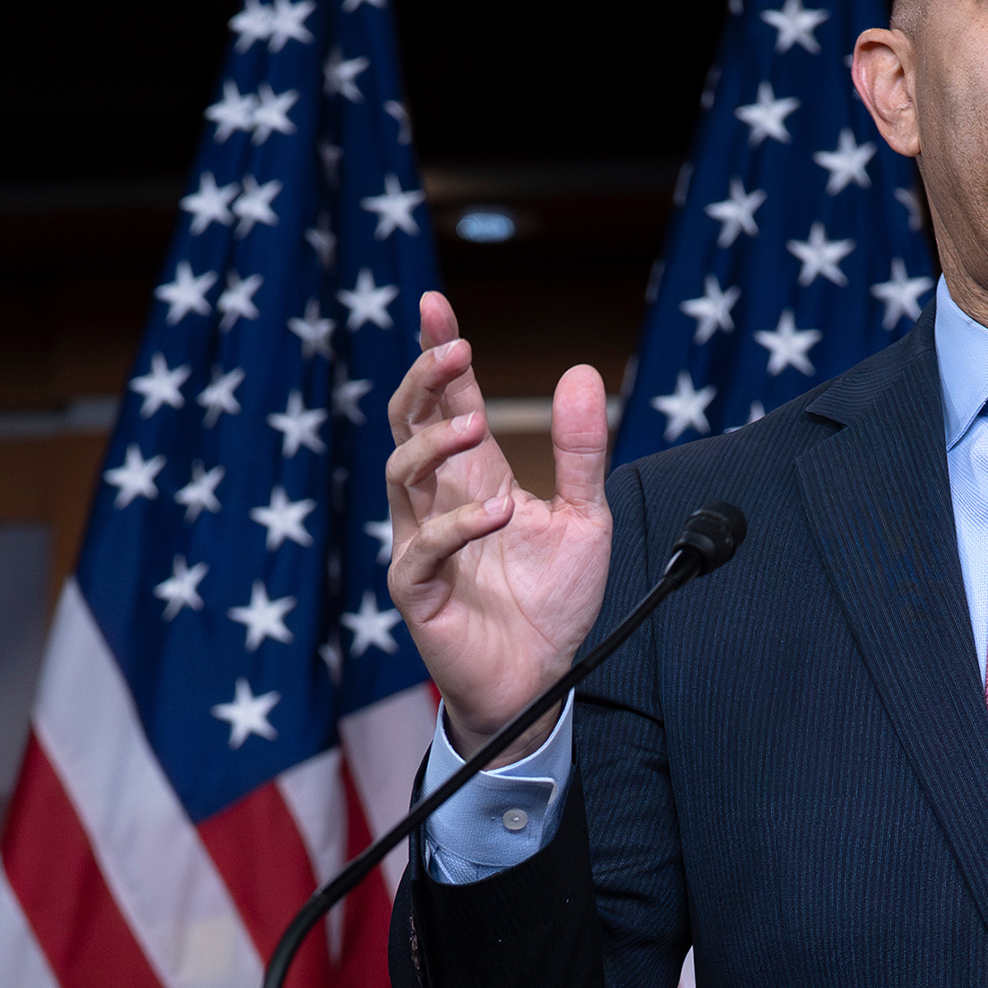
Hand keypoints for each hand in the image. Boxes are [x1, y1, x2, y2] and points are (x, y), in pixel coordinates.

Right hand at [385, 291, 612, 759]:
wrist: (540, 683)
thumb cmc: (552, 602)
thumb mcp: (586, 518)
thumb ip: (581, 452)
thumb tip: (580, 372)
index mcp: (473, 477)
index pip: (445, 402)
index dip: (438, 351)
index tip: (435, 305)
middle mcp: (438, 502)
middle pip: (407, 423)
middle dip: (423, 381)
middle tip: (453, 350)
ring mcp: (421, 543)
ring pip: (401, 473)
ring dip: (437, 442)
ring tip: (479, 426)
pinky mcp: (418, 590)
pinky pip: (424, 549)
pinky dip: (460, 525)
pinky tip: (501, 512)